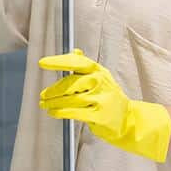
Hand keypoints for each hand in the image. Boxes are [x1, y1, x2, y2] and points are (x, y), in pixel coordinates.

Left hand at [38, 49, 170, 162]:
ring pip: (70, 99)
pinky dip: (60, 112)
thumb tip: (74, 51)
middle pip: (70, 83)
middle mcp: (100, 83)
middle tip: (43, 95)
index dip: (59, 61)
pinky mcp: (99, 116)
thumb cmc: (109, 98)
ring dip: (53, 103)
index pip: (77, 62)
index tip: (42, 63)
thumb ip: (85, 66)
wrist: (127, 120)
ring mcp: (101, 99)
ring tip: (45, 105)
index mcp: (99, 71)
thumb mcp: (101, 78)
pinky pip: (73, 113)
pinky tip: (53, 112)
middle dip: (53, 90)